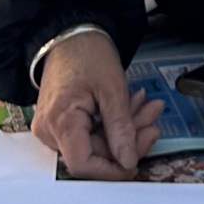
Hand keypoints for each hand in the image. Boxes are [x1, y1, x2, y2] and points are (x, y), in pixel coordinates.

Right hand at [33, 28, 162, 178]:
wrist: (71, 34)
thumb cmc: (89, 54)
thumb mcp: (113, 88)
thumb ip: (120, 128)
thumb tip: (128, 163)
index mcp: (59, 122)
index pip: (82, 164)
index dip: (111, 169)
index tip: (137, 161)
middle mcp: (49, 131)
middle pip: (93, 153)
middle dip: (128, 139)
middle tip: (154, 118)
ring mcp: (53, 128)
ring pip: (95, 144)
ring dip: (125, 129)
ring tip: (148, 107)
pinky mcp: (60, 124)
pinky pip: (89, 133)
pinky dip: (113, 124)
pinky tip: (132, 106)